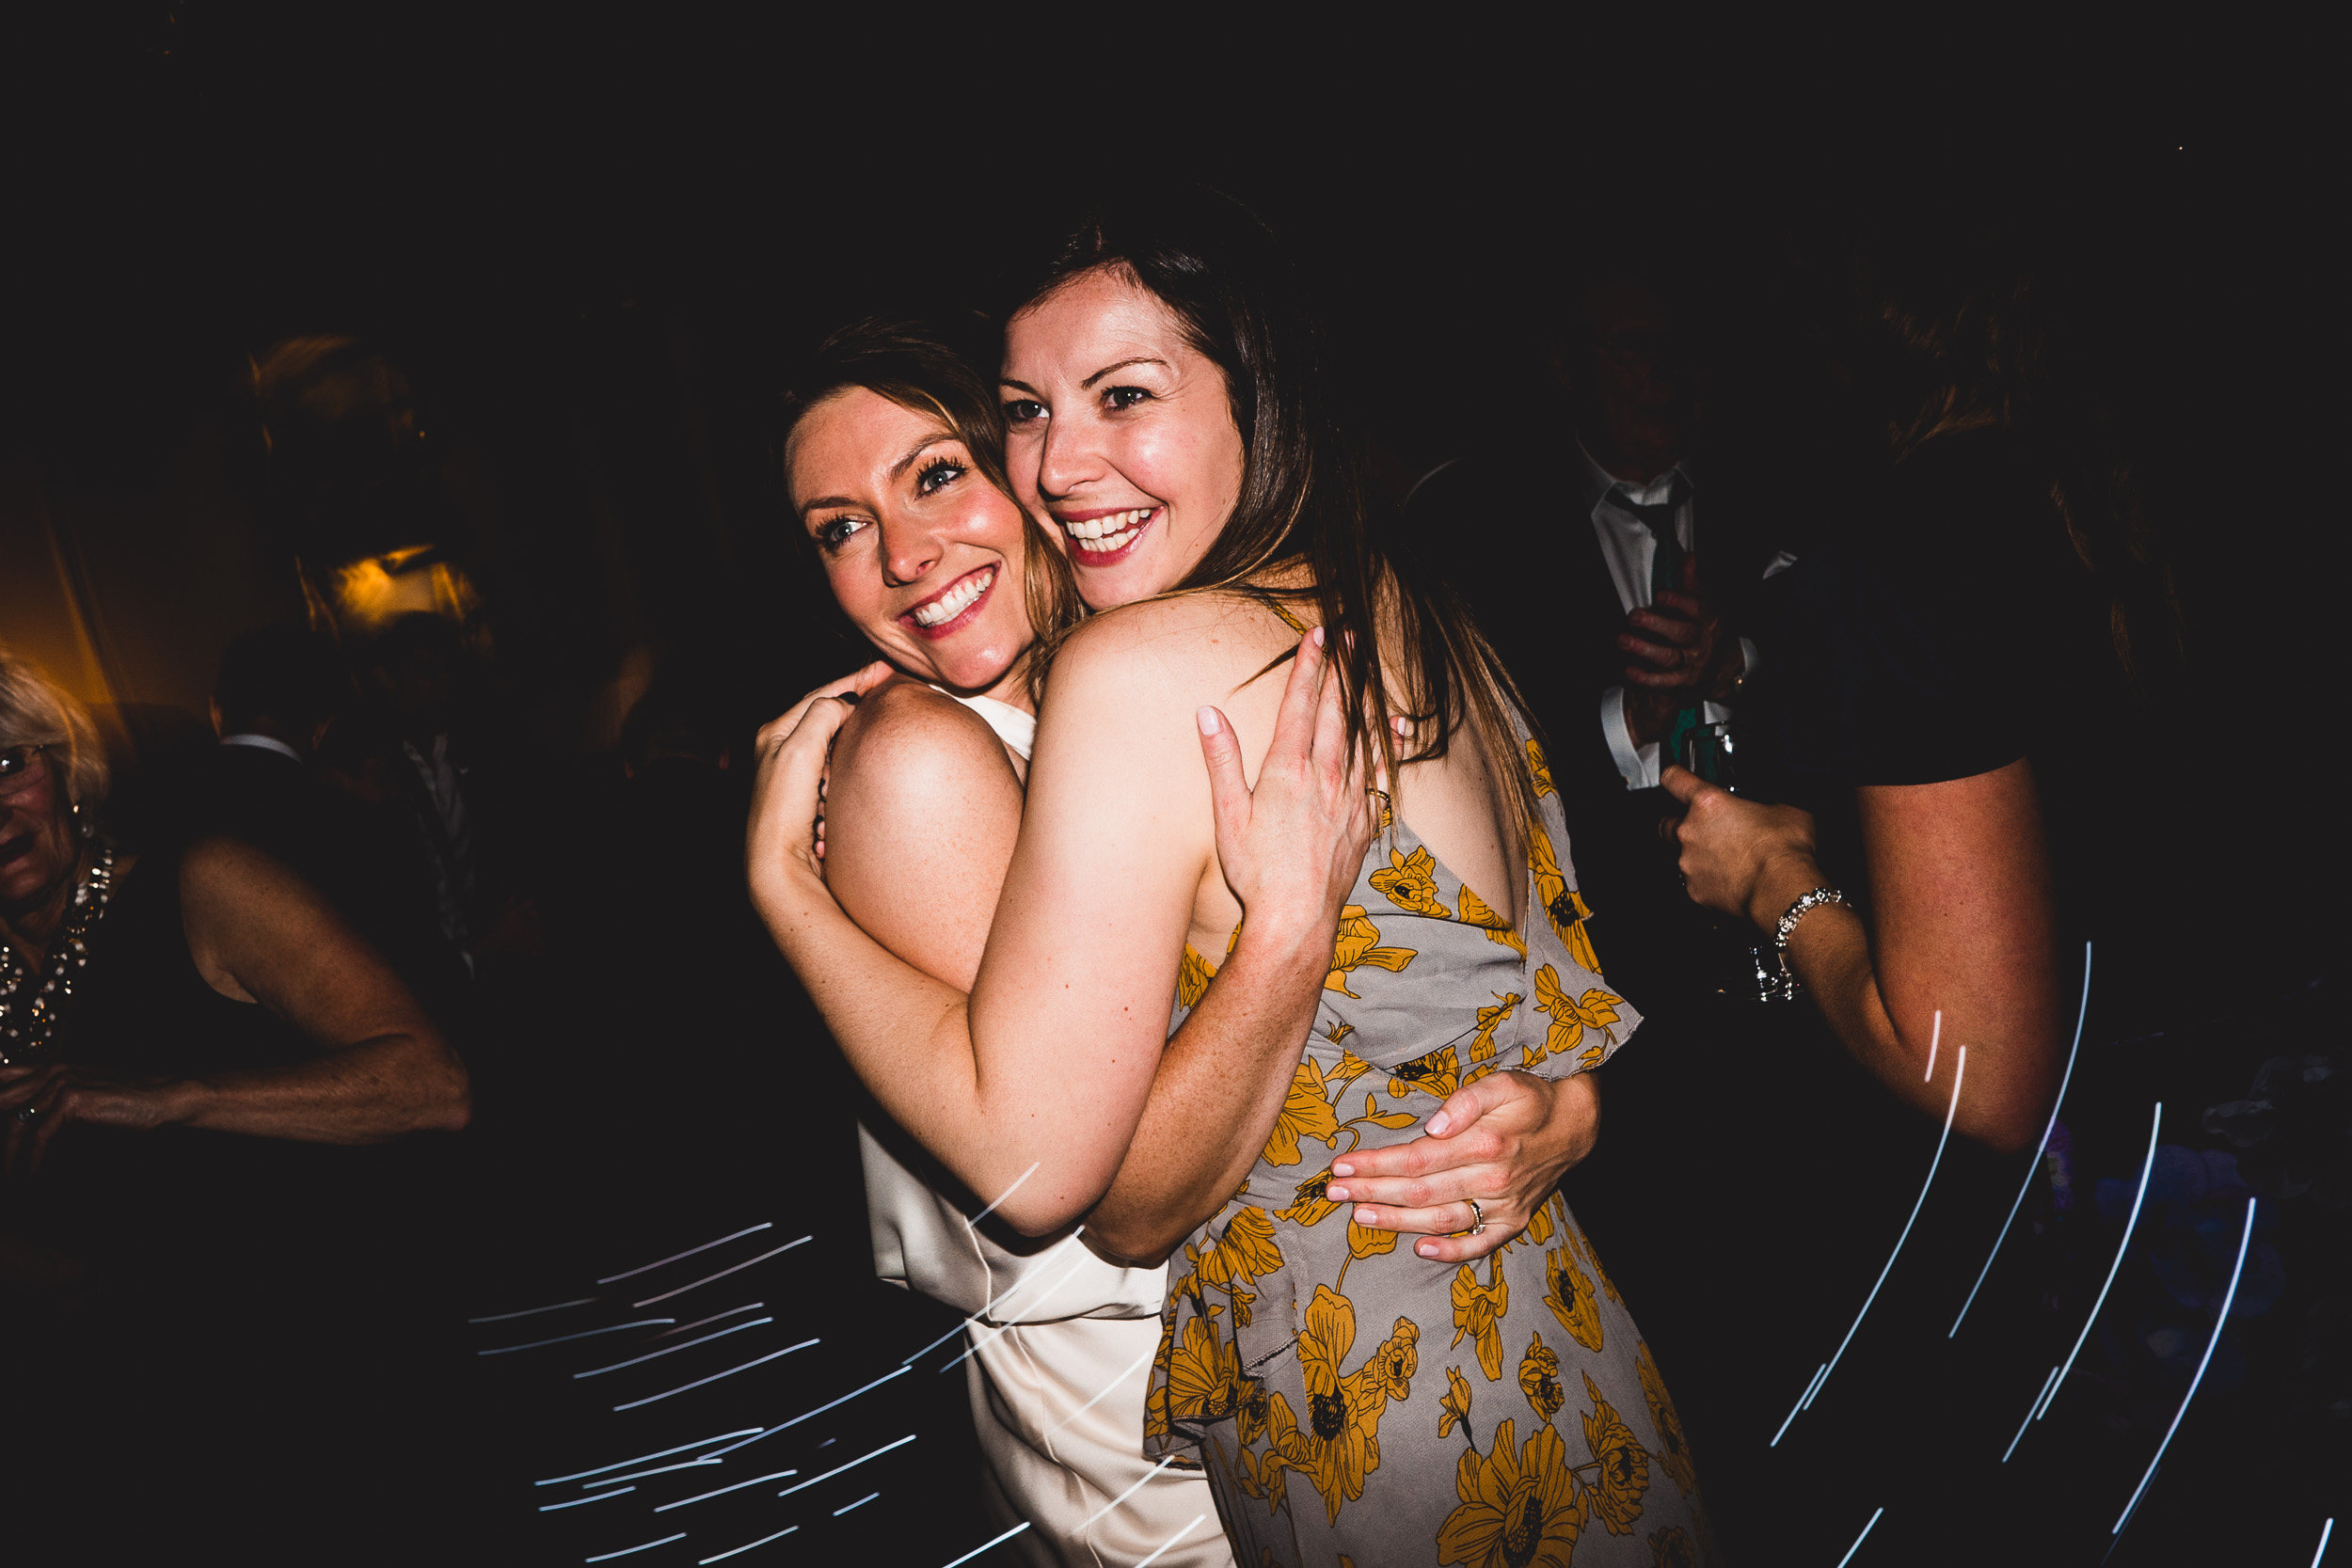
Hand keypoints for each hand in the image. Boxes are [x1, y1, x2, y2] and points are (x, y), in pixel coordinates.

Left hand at [1, 1061, 192, 1179]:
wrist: (161, 1098)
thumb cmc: (125, 1103)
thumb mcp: (80, 1101)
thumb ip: (50, 1109)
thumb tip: (21, 1136)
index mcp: (49, 1068)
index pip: (2, 1083)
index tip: (3, 1149)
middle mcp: (51, 1070)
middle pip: (2, 1102)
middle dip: (2, 1142)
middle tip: (4, 1169)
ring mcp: (60, 1081)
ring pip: (16, 1124)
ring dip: (11, 1157)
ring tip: (11, 1180)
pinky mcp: (72, 1098)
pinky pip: (40, 1135)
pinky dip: (33, 1161)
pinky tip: (32, 1178)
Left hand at [746, 663, 893, 891]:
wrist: (778, 867)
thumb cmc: (782, 812)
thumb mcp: (800, 750)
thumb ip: (823, 714)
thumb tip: (845, 705)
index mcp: (773, 732)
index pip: (820, 695)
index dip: (854, 680)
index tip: (884, 671)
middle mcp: (779, 752)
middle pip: (826, 718)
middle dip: (854, 712)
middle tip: (886, 697)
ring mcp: (793, 777)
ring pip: (833, 748)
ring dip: (850, 749)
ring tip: (870, 744)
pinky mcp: (806, 801)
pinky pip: (835, 776)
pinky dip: (846, 776)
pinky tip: (855, 783)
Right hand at [1196, 627, 1377, 930]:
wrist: (1297, 920)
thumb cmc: (1255, 873)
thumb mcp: (1227, 816)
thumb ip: (1222, 760)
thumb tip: (1208, 713)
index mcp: (1288, 771)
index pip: (1299, 704)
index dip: (1308, 666)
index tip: (1315, 635)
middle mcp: (1325, 777)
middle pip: (1335, 711)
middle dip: (1340, 670)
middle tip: (1346, 636)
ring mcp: (1350, 799)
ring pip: (1362, 736)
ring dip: (1363, 698)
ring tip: (1368, 670)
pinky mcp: (1364, 821)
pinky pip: (1379, 774)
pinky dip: (1386, 747)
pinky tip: (1393, 731)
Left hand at [1321, 1070, 1598, 1263]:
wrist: (1577, 1126)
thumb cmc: (1531, 1099)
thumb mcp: (1503, 1083)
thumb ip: (1467, 1101)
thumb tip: (1432, 1125)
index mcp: (1484, 1143)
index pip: (1416, 1159)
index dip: (1376, 1164)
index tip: (1342, 1165)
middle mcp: (1491, 1180)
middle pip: (1419, 1192)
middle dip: (1372, 1192)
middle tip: (1334, 1193)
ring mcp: (1503, 1206)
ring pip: (1440, 1220)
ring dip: (1396, 1222)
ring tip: (1360, 1216)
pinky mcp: (1513, 1222)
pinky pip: (1479, 1244)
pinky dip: (1450, 1252)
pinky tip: (1420, 1250)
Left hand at [1618, 552, 1739, 704]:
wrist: (1724, 668)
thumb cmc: (1707, 629)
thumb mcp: (1704, 605)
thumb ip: (1692, 583)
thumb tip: (1689, 557)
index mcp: (1706, 619)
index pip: (1695, 609)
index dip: (1678, 602)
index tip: (1660, 596)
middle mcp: (1700, 642)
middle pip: (1680, 633)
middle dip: (1656, 624)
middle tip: (1633, 616)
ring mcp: (1691, 663)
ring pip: (1668, 657)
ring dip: (1644, 649)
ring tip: (1623, 641)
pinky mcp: (1682, 682)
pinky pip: (1664, 681)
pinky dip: (1646, 678)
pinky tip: (1629, 671)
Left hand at [1661, 764, 1822, 930]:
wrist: (1782, 889)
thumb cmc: (1783, 850)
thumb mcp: (1784, 810)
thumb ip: (1764, 804)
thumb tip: (1769, 809)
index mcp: (1707, 803)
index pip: (1674, 779)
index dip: (1675, 777)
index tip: (1677, 779)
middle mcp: (1690, 831)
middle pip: (1666, 822)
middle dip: (1679, 823)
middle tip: (1704, 827)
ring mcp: (1688, 862)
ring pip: (1681, 855)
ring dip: (1697, 854)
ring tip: (1725, 858)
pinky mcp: (1694, 890)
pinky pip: (1694, 881)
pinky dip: (1707, 880)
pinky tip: (1729, 879)